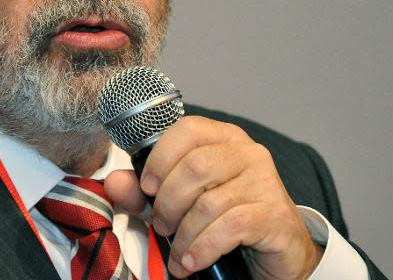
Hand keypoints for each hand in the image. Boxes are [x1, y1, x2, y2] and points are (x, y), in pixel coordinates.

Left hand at [104, 116, 323, 279]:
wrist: (278, 251)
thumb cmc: (228, 219)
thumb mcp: (180, 203)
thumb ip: (145, 193)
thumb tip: (114, 182)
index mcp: (224, 138)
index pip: (187, 130)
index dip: (161, 157)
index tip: (147, 187)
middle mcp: (248, 153)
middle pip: (195, 167)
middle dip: (168, 202)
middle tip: (161, 226)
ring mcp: (265, 182)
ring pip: (209, 202)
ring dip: (184, 234)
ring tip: (177, 251)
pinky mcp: (274, 214)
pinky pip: (228, 227)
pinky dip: (202, 249)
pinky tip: (192, 262)